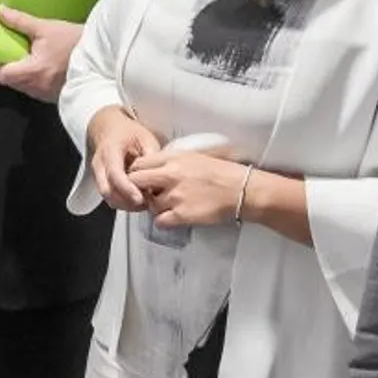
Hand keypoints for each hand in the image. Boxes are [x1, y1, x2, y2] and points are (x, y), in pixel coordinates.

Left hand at [0, 6, 81, 102]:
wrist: (100, 55)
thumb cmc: (75, 42)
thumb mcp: (46, 27)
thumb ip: (20, 21)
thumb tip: (2, 12)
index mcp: (33, 70)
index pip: (3, 75)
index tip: (2, 54)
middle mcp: (38, 86)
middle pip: (11, 82)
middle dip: (11, 68)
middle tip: (18, 52)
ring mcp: (46, 94)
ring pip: (24, 87)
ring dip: (24, 75)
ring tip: (34, 59)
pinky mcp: (55, 96)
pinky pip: (37, 90)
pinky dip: (36, 80)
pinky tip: (45, 67)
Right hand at [85, 106, 161, 212]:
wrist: (111, 130)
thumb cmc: (127, 133)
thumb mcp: (145, 137)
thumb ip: (151, 155)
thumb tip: (157, 174)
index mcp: (109, 150)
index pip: (114, 174)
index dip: (127, 189)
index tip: (140, 199)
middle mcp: (100, 164)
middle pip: (108, 191)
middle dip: (127, 202)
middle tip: (147, 203)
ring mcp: (98, 175)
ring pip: (108, 198)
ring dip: (126, 204)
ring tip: (145, 202)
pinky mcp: (102, 183)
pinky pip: (110, 198)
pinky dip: (123, 203)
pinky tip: (137, 200)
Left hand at [129, 143, 245, 228]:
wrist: (242, 189)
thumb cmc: (223, 172)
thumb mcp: (195, 156)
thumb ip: (173, 160)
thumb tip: (157, 165)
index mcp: (174, 158)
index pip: (139, 164)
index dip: (137, 173)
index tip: (142, 180)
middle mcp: (170, 175)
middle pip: (135, 182)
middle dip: (138, 189)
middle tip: (147, 195)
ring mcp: (175, 196)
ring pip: (149, 204)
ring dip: (155, 207)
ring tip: (169, 206)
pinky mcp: (181, 214)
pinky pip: (159, 221)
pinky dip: (164, 221)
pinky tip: (173, 217)